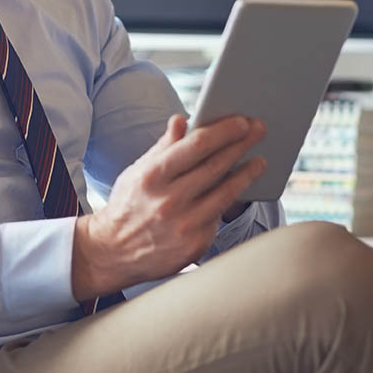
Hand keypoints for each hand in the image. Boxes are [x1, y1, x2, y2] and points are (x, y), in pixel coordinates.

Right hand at [71, 113, 266, 300]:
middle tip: (259, 130)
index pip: (196, 146)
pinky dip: (229, 201)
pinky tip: (239, 189)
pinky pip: (218, 217)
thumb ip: (163, 147)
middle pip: (215, 166)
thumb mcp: (138, 171)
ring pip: (225, 193)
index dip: (223, 131)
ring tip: (260, 161)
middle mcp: (168, 201)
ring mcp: (183, 225)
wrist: (113, 253)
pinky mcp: (194, 245)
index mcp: (153, 176)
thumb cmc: (129, 205)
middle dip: (242, 144)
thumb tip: (182, 119)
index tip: (241, 121)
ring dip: (247, 174)